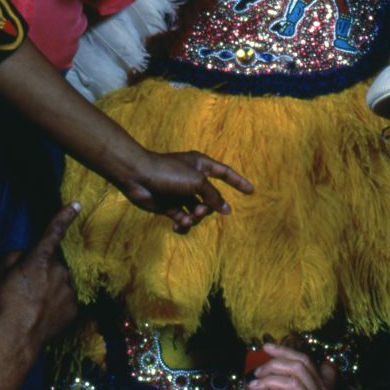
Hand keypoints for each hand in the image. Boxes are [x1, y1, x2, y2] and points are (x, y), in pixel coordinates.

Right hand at [0, 202, 80, 350]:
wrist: (17, 335)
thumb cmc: (5, 301)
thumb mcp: (0, 273)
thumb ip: (15, 256)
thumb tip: (25, 254)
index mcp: (41, 258)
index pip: (54, 231)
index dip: (64, 216)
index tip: (76, 205)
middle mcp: (60, 270)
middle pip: (54, 264)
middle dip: (44, 271)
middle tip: (26, 288)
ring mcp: (69, 290)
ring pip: (61, 283)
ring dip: (51, 288)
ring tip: (33, 305)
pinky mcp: (74, 308)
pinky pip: (66, 301)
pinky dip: (56, 305)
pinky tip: (42, 314)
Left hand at [121, 150, 254, 232]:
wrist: (138, 177)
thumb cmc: (168, 173)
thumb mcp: (197, 182)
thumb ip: (214, 196)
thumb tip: (226, 209)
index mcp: (201, 165)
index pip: (225, 173)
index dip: (238, 182)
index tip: (251, 191)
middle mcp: (192, 179)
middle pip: (211, 198)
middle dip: (208, 208)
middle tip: (200, 211)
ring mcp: (181, 193)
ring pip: (198, 210)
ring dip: (195, 217)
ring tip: (187, 218)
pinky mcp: (170, 206)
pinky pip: (184, 218)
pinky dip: (183, 223)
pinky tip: (179, 224)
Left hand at [247, 345, 361, 389]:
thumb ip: (313, 389)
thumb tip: (295, 376)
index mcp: (321, 386)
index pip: (304, 360)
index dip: (284, 350)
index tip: (266, 346)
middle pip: (296, 367)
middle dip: (273, 364)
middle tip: (256, 372)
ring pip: (292, 384)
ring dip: (269, 381)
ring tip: (254, 385)